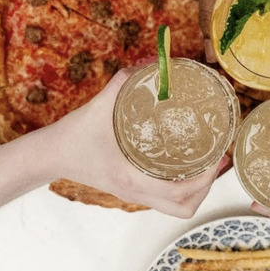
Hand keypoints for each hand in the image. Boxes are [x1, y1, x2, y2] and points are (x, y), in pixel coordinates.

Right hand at [42, 65, 225, 217]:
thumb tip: (153, 62)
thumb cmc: (73, 135)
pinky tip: (187, 165)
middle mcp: (134, 192)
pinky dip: (183, 189)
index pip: (177, 193)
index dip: (203, 179)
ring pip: (175, 208)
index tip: (217, 157)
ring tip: (209, 164)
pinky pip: (165, 199)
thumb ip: (123, 82)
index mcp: (130, 178)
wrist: (50, 155)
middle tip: (218, 160)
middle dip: (207, 188)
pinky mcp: (131, 190)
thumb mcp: (97, 106)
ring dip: (197, 191)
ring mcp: (133, 195)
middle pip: (183, 208)